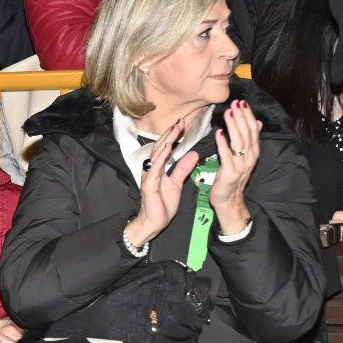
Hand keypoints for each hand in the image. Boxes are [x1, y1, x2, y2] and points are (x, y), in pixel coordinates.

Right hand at [127, 119, 198, 246]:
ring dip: (167, 141)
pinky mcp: (149, 184)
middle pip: (160, 147)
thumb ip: (183, 168)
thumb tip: (193, 154)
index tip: (182, 123)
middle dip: (171, 133)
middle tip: (180, 120)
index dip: (173, 136)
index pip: (166, 148)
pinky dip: (161, 156)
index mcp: (159, 169)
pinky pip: (156, 168)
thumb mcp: (177, 184)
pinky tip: (167, 147)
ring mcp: (149, 176)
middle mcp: (152, 169)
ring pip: (157, 154)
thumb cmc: (162, 204)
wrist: (153, 222)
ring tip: (175, 129)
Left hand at [209, 99, 261, 234]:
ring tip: (229, 113)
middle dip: (242, 117)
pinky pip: (226, 156)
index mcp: (253, 152)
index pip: (253, 130)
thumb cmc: (233, 178)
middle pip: (247, 134)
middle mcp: (250, 158)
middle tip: (236, 103)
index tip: (242, 103)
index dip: (248, 116)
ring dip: (234, 126)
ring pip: (239, 142)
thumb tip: (258, 122)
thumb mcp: (244, 157)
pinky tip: (219, 133)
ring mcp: (241, 166)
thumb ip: (249, 140)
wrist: (229, 201)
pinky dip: (223, 144)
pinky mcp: (230, 174)